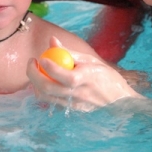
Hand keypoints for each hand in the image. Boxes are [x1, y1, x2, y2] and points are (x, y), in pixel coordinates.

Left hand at [27, 37, 142, 111]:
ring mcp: (74, 105)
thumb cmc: (105, 77)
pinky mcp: (71, 111)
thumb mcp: (91, 60)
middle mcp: (78, 94)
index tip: (40, 57)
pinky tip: (47, 81)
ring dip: (35, 83)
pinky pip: (51, 101)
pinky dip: (44, 91)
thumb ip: (69, 52)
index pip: (61, 74)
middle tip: (32, 62)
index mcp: (85, 78)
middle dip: (33, 74)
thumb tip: (52, 40)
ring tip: (38, 71)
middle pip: (47, 87)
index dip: (47, 65)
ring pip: (45, 97)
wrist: (120, 101)